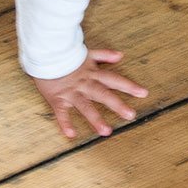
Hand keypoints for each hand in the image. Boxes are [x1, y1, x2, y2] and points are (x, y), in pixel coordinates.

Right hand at [32, 50, 148, 139]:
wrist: (44, 54)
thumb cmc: (65, 54)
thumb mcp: (87, 52)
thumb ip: (104, 55)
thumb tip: (120, 55)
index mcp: (92, 73)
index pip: (113, 79)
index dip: (128, 86)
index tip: (143, 93)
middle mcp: (84, 84)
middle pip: (103, 94)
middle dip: (117, 104)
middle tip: (130, 115)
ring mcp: (71, 92)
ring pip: (85, 106)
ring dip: (95, 119)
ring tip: (106, 132)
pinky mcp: (57, 99)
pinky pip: (61, 113)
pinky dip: (65, 124)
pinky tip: (71, 135)